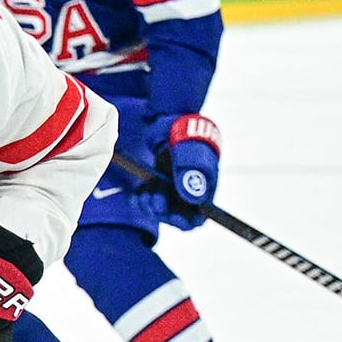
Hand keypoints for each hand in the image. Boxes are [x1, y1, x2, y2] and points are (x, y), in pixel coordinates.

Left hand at [148, 113, 220, 229]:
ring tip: (144, 194)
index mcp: (204, 187)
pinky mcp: (157, 182)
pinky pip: (148, 199)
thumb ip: (190, 175)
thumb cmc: (185, 134)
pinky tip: (137, 194)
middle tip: (154, 198)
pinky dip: (141, 200)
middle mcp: (188, 191)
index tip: (171, 215)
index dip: (184, 222)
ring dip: (150, 206)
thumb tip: (193, 200)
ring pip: (159, 210)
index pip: (197, 218)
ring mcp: (171, 188)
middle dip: (162, 212)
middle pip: (175, 216)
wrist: (169, 119)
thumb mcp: (189, 153)